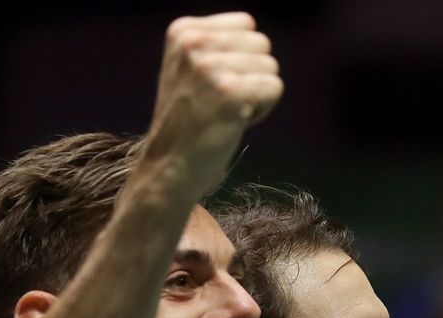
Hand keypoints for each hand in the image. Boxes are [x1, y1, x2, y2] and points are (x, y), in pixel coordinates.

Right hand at [144, 12, 282, 198]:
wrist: (168, 169)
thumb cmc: (186, 123)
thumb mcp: (187, 69)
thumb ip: (215, 45)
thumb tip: (254, 30)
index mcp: (182, 31)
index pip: (247, 24)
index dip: (241, 57)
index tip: (215, 84)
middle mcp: (194, 44)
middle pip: (261, 44)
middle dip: (252, 75)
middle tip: (221, 102)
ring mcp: (210, 68)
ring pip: (270, 67)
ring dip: (257, 94)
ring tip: (225, 112)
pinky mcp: (230, 93)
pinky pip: (274, 87)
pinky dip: (262, 110)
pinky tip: (235, 121)